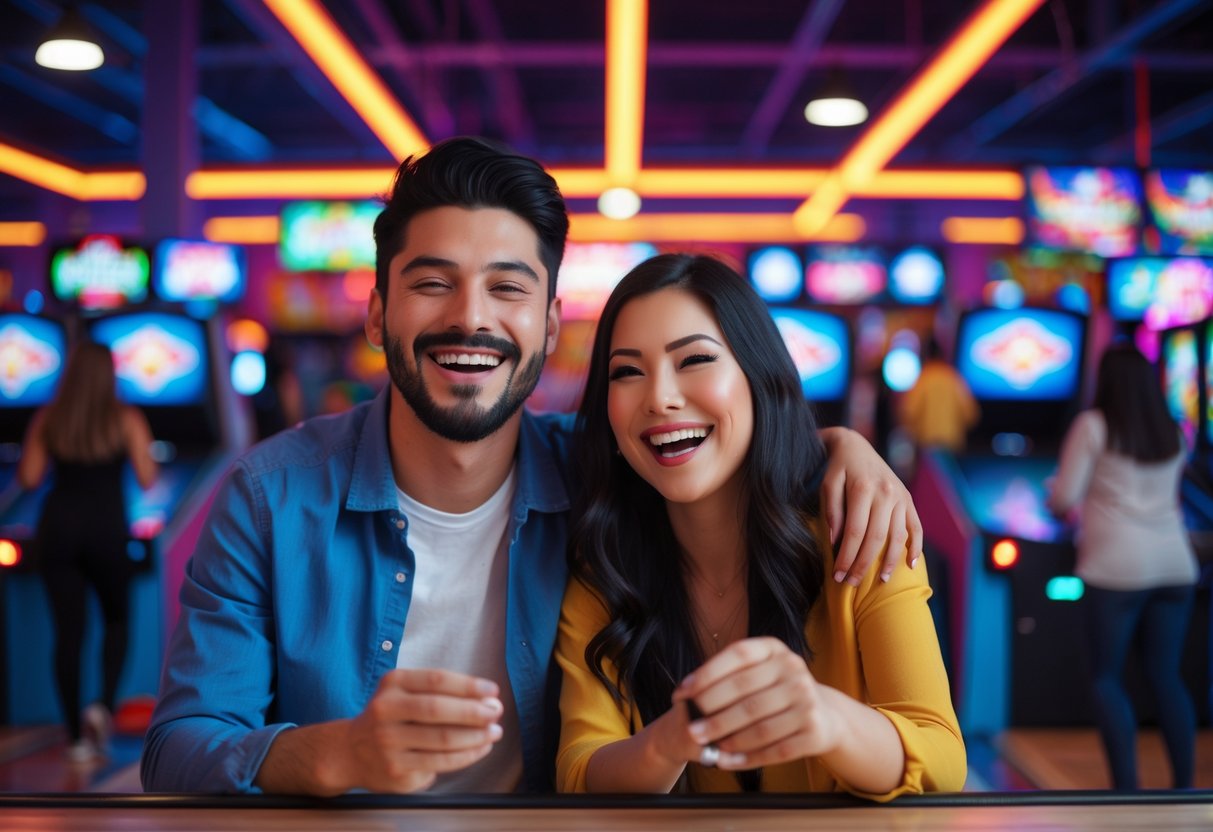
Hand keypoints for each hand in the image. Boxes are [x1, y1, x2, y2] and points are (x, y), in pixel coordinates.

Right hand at [336, 669, 503, 792]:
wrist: (352, 751)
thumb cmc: (392, 715)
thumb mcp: (405, 691)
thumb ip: (441, 692)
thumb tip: (488, 700)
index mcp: (393, 683)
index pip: (436, 680)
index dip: (468, 685)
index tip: (492, 690)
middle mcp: (386, 710)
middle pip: (437, 709)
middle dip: (474, 711)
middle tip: (496, 712)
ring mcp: (388, 741)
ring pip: (441, 739)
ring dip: (476, 736)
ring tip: (494, 732)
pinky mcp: (396, 768)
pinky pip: (440, 762)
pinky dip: (466, 756)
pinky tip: (480, 748)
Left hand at [672, 637, 841, 769]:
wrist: (825, 715)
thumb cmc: (777, 691)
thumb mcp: (759, 672)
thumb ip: (726, 678)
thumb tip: (685, 694)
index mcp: (775, 649)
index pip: (738, 654)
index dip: (707, 673)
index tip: (682, 692)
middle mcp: (794, 669)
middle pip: (745, 692)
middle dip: (712, 712)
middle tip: (690, 728)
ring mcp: (807, 700)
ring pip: (759, 724)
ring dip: (728, 737)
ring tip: (707, 744)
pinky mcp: (815, 731)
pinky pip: (775, 749)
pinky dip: (747, 758)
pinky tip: (726, 761)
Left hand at [819, 427, 921, 584]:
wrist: (855, 445)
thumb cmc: (838, 468)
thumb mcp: (828, 484)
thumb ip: (832, 510)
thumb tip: (836, 540)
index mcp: (862, 488)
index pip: (855, 532)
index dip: (846, 556)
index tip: (837, 574)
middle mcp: (886, 493)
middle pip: (876, 538)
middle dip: (864, 564)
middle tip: (851, 583)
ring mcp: (900, 497)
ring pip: (898, 536)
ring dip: (890, 562)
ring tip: (880, 581)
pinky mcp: (909, 500)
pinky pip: (916, 527)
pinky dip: (916, 547)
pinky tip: (910, 564)